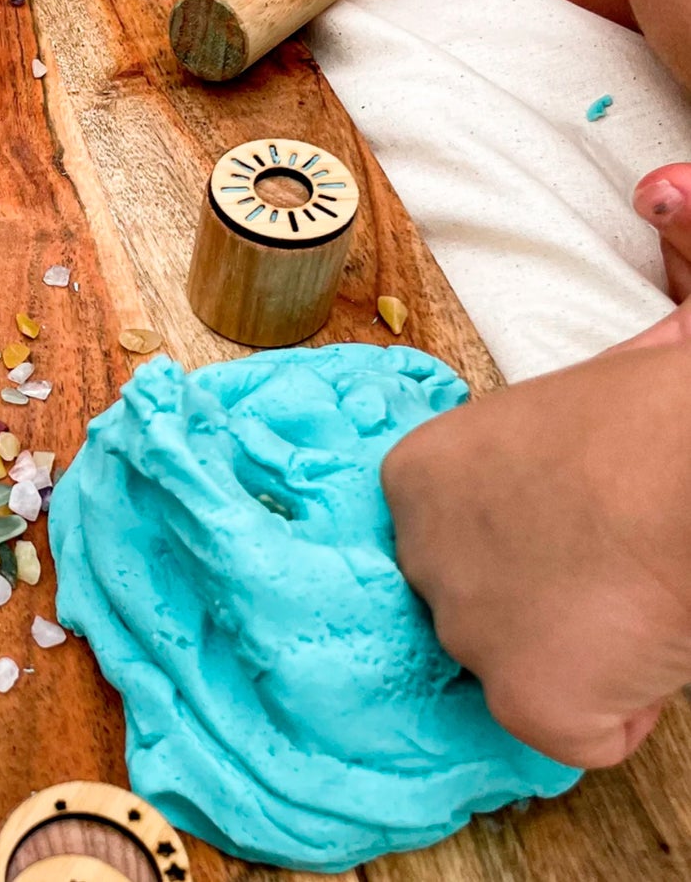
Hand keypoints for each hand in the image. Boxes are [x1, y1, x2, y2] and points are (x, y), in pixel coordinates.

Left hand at [381, 343, 690, 768]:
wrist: (681, 466)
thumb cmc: (647, 417)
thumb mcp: (579, 392)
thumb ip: (562, 413)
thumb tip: (652, 342)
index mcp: (413, 477)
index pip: (452, 535)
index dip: (527, 540)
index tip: (580, 527)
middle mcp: (418, 555)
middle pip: (477, 601)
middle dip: (539, 598)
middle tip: (609, 568)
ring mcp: (466, 632)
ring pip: (524, 669)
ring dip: (584, 653)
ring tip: (634, 599)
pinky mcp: (527, 701)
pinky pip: (579, 735)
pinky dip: (627, 710)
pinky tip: (651, 653)